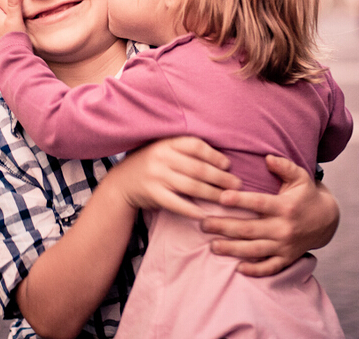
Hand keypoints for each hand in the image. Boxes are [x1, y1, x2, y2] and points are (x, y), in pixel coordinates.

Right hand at [107, 137, 239, 219]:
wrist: (121, 183)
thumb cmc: (150, 165)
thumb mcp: (162, 150)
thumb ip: (184, 152)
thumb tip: (221, 159)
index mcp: (165, 144)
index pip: (195, 146)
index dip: (214, 155)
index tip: (227, 165)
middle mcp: (161, 158)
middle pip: (198, 168)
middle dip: (221, 177)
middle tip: (237, 184)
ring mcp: (156, 176)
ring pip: (191, 186)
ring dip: (213, 194)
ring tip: (228, 198)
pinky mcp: (153, 194)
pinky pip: (177, 203)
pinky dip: (192, 210)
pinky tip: (204, 214)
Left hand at [202, 155, 339, 276]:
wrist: (327, 221)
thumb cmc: (305, 195)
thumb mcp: (300, 178)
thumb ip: (284, 167)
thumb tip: (268, 157)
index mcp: (285, 207)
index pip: (259, 203)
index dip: (240, 200)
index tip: (220, 197)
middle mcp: (284, 228)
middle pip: (250, 229)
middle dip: (224, 227)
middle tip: (203, 224)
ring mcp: (285, 245)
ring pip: (255, 250)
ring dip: (232, 249)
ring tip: (212, 246)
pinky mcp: (287, 258)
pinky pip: (270, 267)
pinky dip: (255, 270)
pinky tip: (238, 268)